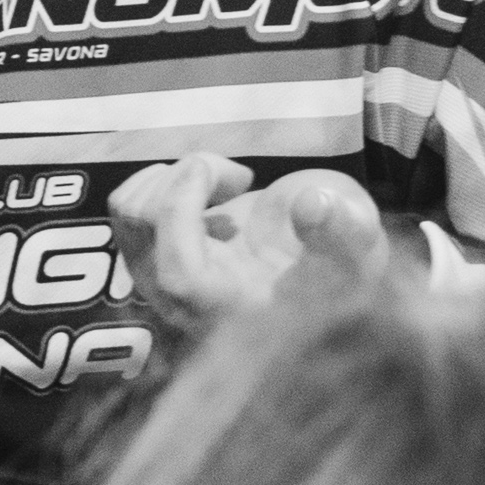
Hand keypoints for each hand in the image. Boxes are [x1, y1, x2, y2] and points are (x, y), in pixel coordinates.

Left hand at [109, 159, 396, 332]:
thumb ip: (343, 230)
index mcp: (232, 312)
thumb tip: (311, 205)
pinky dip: (162, 181)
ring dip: (174, 175)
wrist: (320, 268)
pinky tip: (207, 191)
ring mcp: (160, 282)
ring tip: (226, 182)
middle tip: (240, 176)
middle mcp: (184, 305)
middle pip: (142, 228)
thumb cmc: (341, 263)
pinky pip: (128, 206)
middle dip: (187, 177)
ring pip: (127, 210)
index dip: (186, 210)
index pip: (178, 274)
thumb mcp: (357, 249)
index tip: (230, 171)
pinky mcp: (151, 256)